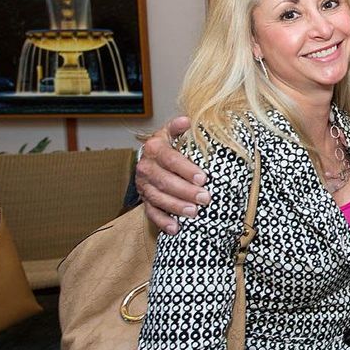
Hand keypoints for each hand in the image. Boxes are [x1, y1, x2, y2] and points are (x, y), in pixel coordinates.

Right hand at [135, 116, 208, 234]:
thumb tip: (186, 120)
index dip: (186, 169)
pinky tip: (175, 229)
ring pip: (158, 198)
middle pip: (165, 181)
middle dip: (186, 191)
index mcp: (154, 148)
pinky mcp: (145, 200)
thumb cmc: (170, 145)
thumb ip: (178, 127)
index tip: (203, 178)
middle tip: (205, 198)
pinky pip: (151, 213)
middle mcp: (146, 167)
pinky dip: (163, 222)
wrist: (151, 158)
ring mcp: (144, 185)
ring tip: (194, 213)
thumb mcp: (172, 132)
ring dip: (176, 207)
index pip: (170, 159)